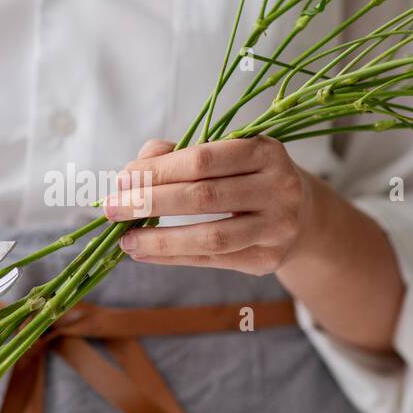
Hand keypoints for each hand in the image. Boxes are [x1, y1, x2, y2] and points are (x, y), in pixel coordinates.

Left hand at [102, 137, 328, 275]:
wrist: (301, 214)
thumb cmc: (247, 178)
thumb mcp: (224, 155)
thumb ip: (177, 154)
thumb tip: (132, 172)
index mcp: (265, 151)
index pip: (201, 160)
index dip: (157, 171)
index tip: (122, 179)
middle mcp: (279, 188)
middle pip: (203, 197)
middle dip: (150, 202)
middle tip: (112, 208)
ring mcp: (277, 227)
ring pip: (209, 236)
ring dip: (160, 240)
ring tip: (126, 240)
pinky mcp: (268, 260)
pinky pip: (212, 261)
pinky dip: (174, 257)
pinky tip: (146, 253)